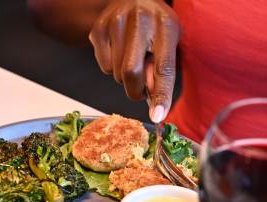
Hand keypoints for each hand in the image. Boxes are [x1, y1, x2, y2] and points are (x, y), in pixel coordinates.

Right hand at [89, 0, 180, 122]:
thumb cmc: (154, 26)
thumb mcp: (168, 42)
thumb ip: (162, 69)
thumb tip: (152, 99)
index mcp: (165, 26)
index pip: (163, 67)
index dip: (161, 95)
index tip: (157, 116)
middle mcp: (140, 20)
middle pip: (131, 73)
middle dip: (135, 91)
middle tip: (140, 89)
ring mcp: (115, 23)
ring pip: (116, 73)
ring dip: (124, 78)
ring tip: (131, 59)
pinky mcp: (99, 29)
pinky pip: (104, 67)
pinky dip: (112, 68)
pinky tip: (118, 53)